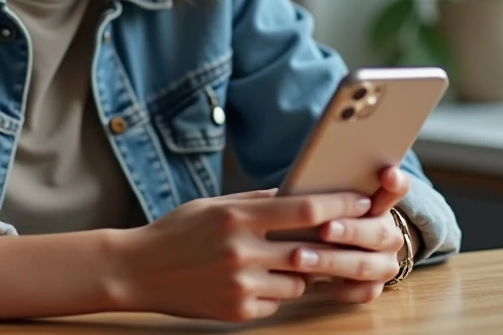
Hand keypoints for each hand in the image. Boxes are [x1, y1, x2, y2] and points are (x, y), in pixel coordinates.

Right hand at [112, 188, 371, 321]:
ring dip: (302, 271)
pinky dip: (277, 291)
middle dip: (336, 243)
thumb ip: (257, 201)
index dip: (341, 205)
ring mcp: (241, 284)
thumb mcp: (215, 205)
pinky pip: (278, 301)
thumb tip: (299, 192)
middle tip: (354, 235)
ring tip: (285, 260)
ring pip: (299, 280)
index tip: (364, 199)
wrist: (138, 271)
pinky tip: (257, 281)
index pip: (304, 210)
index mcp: (238, 217)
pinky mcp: (238, 311)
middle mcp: (242, 251)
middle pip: (310, 248)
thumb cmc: (177, 231)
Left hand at [299, 166, 412, 304]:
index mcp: (381, 204)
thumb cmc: (326, 217)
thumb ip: (325, 194)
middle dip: (350, 231)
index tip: (388, 173)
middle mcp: (389, 234)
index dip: (396, 182)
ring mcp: (385, 262)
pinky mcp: (375, 287)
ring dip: (330, 261)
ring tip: (299, 257)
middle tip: (324, 229)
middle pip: (378, 232)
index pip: (397, 188)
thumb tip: (293, 190)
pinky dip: (335, 288)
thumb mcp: (328, 201)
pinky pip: (360, 292)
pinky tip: (311, 282)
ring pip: (364, 265)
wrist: (344, 249)